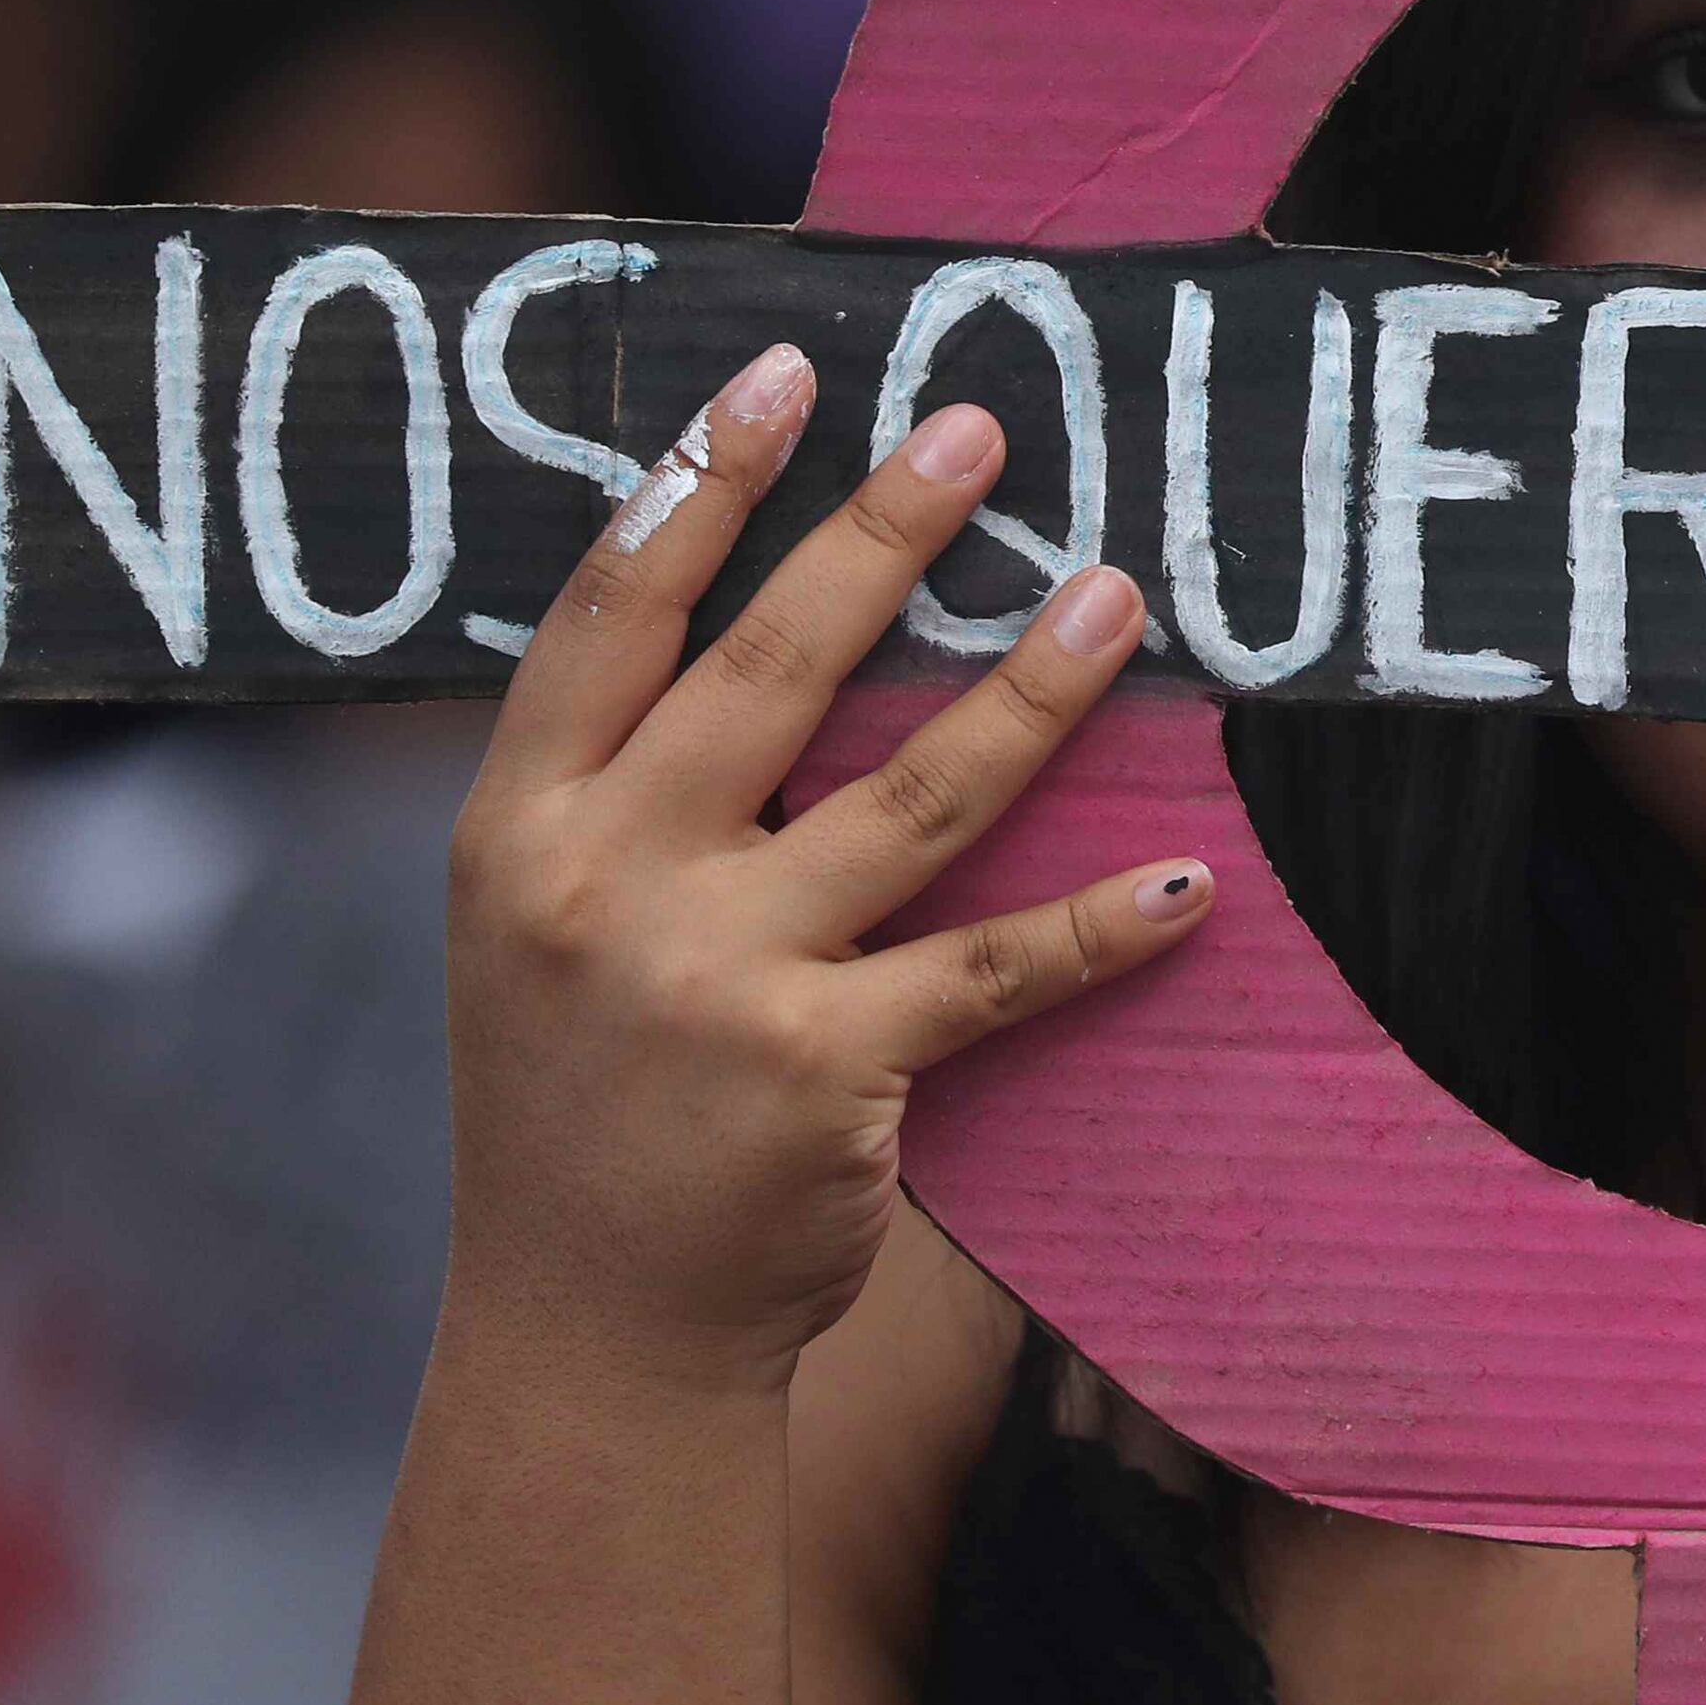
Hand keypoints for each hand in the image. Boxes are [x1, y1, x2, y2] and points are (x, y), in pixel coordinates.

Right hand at [440, 345, 1212, 1394]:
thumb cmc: (579, 1101)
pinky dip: (1101, 924)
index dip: (695, 487)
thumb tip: (768, 622)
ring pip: (912, 797)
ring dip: (1030, 691)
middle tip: (982, 436)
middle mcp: (601, 887)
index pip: (610, 618)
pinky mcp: (827, 1074)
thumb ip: (618, 790)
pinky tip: (1188, 879)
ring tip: (1115, 597)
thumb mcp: (534, 925)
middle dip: (882, 538)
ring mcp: (715, 981)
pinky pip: (995, 970)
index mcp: (517, 829)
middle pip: (769, 671)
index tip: (782, 379)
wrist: (587, 1325)